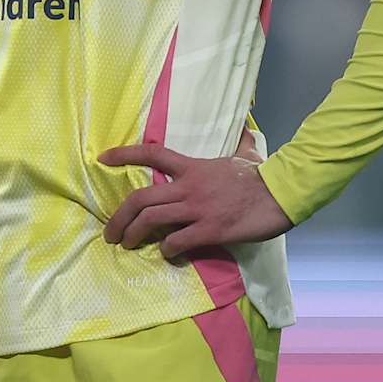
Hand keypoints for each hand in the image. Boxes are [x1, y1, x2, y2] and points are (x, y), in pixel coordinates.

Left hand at [98, 126, 292, 259]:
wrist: (279, 194)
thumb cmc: (260, 175)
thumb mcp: (244, 153)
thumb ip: (237, 142)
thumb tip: (243, 128)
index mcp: (192, 167)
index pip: (152, 155)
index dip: (125, 155)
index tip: (103, 158)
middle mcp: (188, 187)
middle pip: (141, 198)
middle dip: (119, 217)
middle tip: (111, 233)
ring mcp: (197, 209)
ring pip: (151, 220)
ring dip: (133, 235)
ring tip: (126, 245)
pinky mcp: (209, 230)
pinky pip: (177, 241)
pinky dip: (166, 250)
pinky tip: (167, 253)